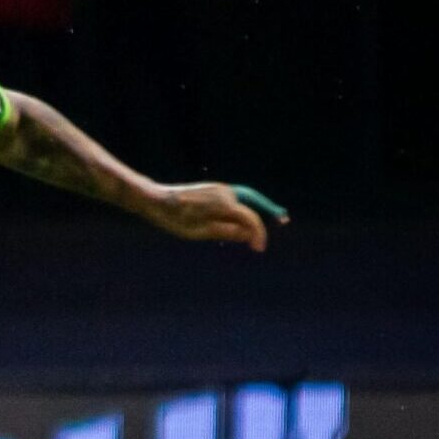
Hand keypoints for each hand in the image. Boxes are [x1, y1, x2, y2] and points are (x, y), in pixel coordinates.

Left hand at [146, 181, 281, 251]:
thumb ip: (224, 232)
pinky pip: (237, 198)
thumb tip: (247, 236)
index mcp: (222, 203)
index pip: (250, 218)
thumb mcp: (197, 232)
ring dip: (259, 208)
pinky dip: (246, 206)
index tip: (258, 249)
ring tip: (272, 218)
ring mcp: (220, 188)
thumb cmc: (172, 218)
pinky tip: (247, 217)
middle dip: (269, 211)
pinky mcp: (215, 189)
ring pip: (247, 198)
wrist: (154, 199)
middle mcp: (225, 192)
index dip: (258, 234)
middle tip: (284, 221)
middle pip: (254, 203)